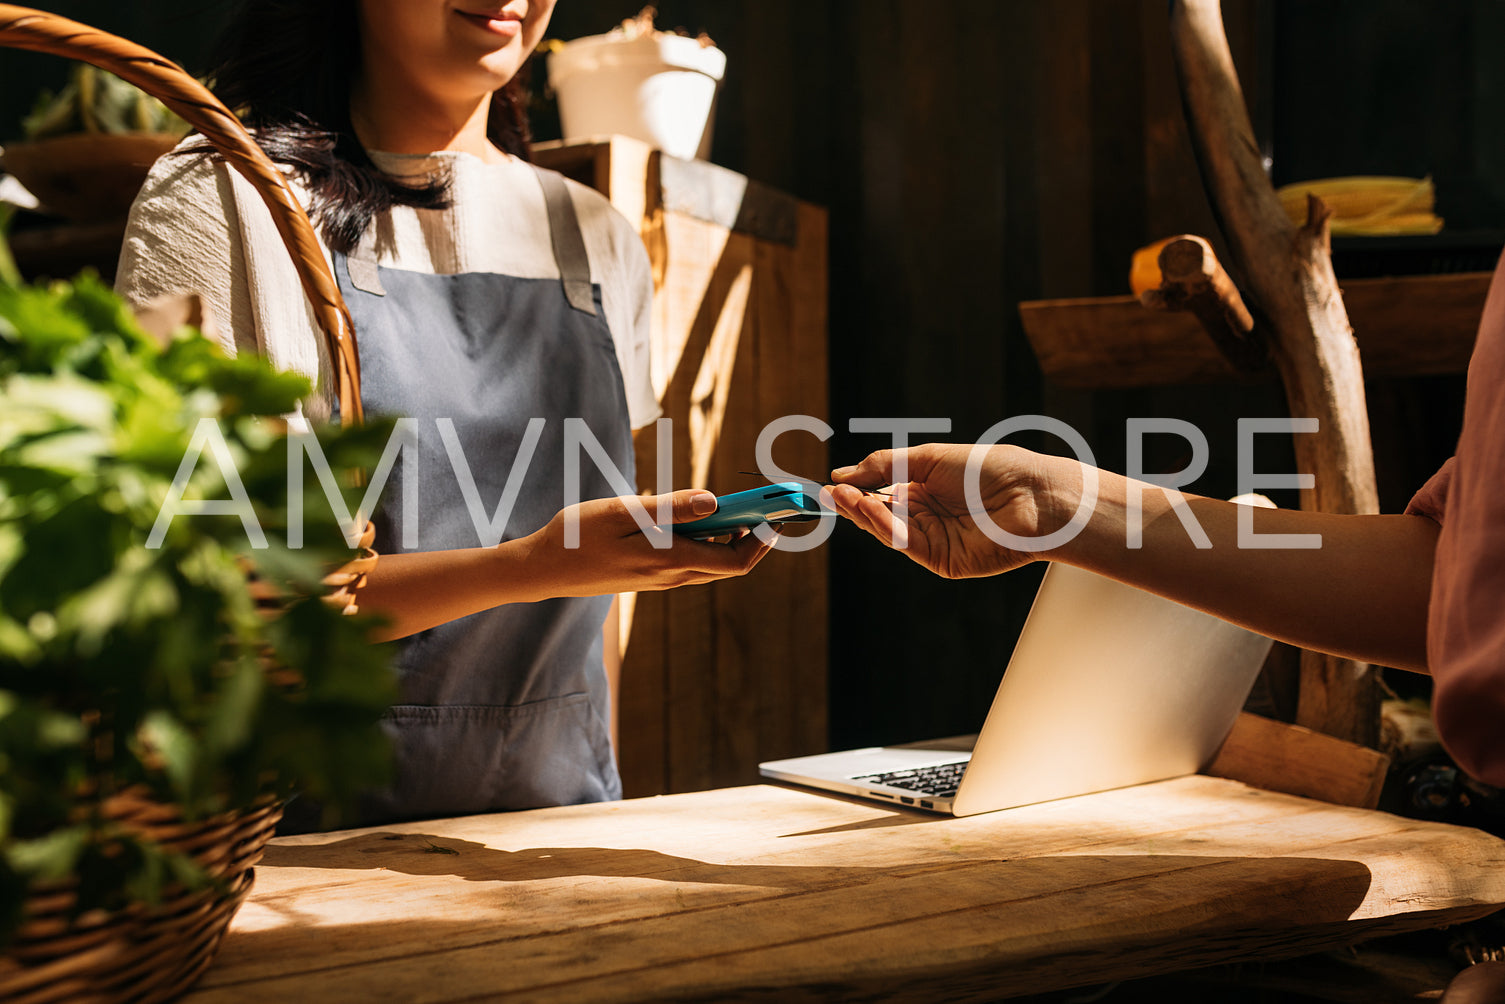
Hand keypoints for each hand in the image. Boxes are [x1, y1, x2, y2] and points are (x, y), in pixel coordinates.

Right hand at [522, 489, 774, 595]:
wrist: (542, 569)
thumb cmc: (576, 535)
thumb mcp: (623, 511)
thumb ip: (670, 508)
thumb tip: (714, 501)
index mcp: (669, 560)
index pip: (735, 560)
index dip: (764, 540)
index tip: (778, 514)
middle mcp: (671, 576)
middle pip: (730, 565)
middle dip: (755, 537)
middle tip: (766, 507)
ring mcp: (660, 580)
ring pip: (711, 564)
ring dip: (730, 540)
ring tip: (738, 509)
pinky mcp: (649, 578)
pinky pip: (691, 564)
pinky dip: (707, 544)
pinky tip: (699, 521)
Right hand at [824, 443, 1071, 578]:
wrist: (1032, 495)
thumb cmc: (990, 469)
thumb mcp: (929, 458)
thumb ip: (885, 465)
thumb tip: (841, 475)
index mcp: (924, 491)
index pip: (879, 494)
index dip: (855, 491)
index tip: (831, 485)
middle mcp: (926, 517)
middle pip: (878, 516)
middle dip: (852, 505)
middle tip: (828, 494)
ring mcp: (934, 541)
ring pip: (887, 532)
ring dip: (863, 515)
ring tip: (843, 498)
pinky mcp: (942, 561)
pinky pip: (906, 545)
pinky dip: (886, 528)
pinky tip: (872, 509)